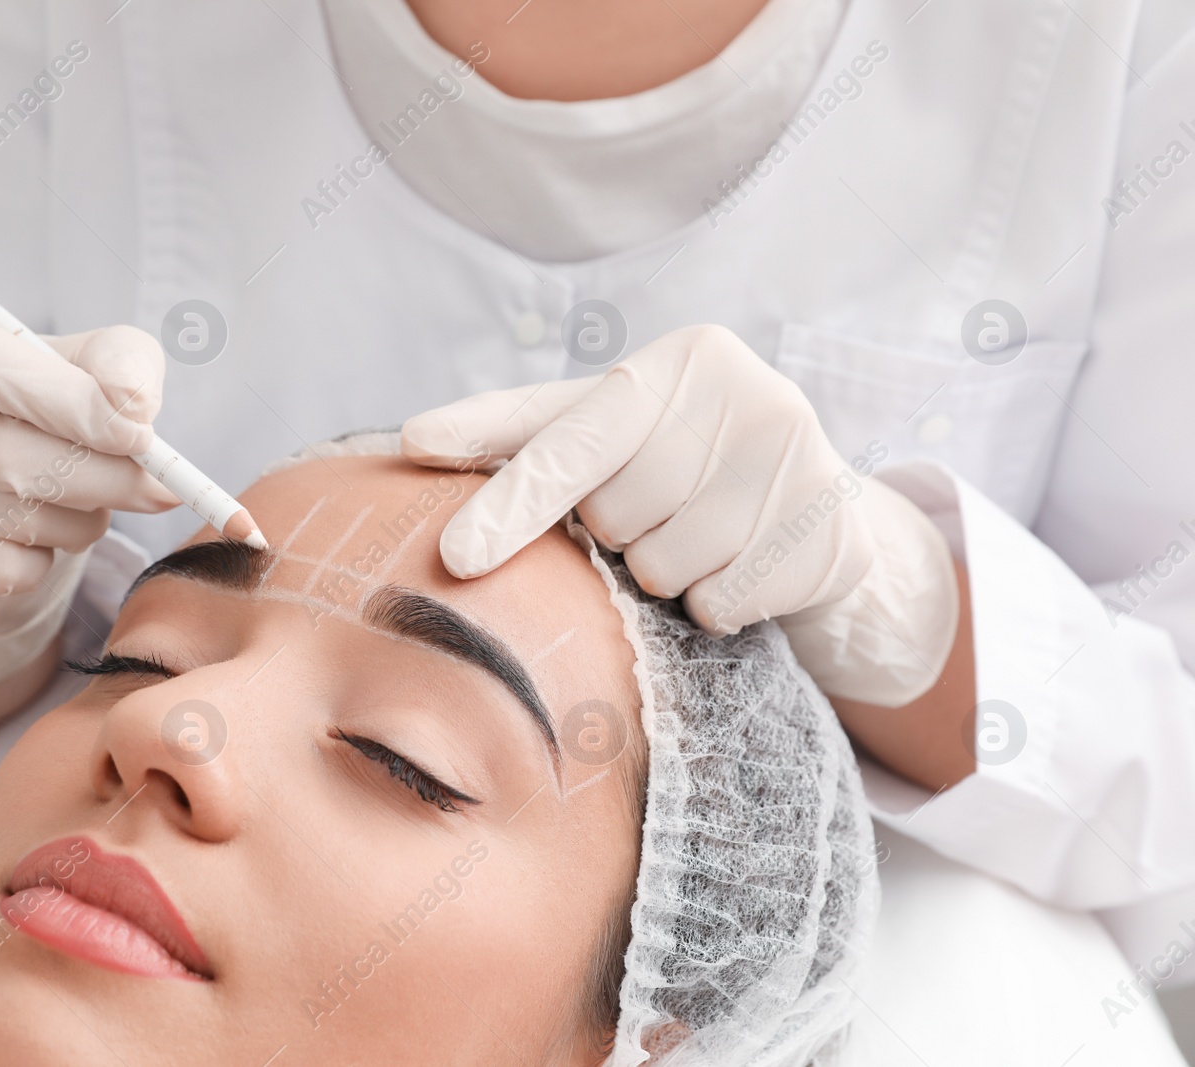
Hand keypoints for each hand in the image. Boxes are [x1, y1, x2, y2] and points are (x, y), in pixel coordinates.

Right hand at [0, 307, 178, 700]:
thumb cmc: (34, 416)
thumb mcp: (82, 366)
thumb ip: (119, 364)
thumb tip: (134, 406)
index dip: (64, 402)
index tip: (139, 434)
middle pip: (2, 456)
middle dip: (101, 478)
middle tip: (154, 487)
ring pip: (8, 522)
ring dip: (78, 522)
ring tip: (81, 505)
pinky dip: (39, 562)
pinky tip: (30, 539)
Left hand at [400, 324, 957, 706]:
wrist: (811, 499)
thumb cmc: (673, 456)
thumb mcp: (600, 427)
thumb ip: (516, 433)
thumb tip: (409, 440)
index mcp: (677, 359)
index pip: (570, 443)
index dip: (511, 503)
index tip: (456, 557)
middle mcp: (746, 393)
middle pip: (615, 518)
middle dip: (618, 531)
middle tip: (656, 506)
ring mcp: (799, 461)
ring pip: (666, 569)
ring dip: (665, 572)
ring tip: (700, 533)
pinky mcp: (828, 530)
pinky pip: (721, 604)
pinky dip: (715, 602)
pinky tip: (740, 563)